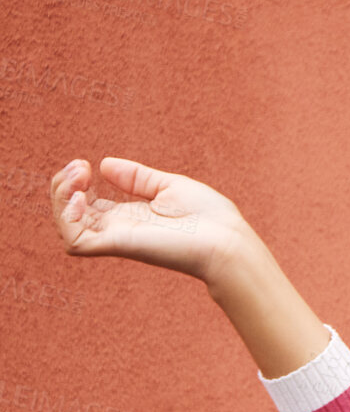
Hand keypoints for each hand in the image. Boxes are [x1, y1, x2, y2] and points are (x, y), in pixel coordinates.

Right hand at [49, 157, 253, 286]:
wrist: (228, 240)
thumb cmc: (210, 217)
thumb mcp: (170, 186)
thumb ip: (137, 177)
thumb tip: (105, 164)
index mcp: (130, 216)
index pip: (86, 204)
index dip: (75, 183)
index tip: (85, 164)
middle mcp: (119, 229)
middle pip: (70, 213)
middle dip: (63, 185)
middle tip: (80, 167)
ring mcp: (117, 239)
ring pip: (67, 226)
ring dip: (60, 196)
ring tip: (78, 176)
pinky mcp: (119, 247)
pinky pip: (76, 241)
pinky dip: (67, 217)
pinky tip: (79, 197)